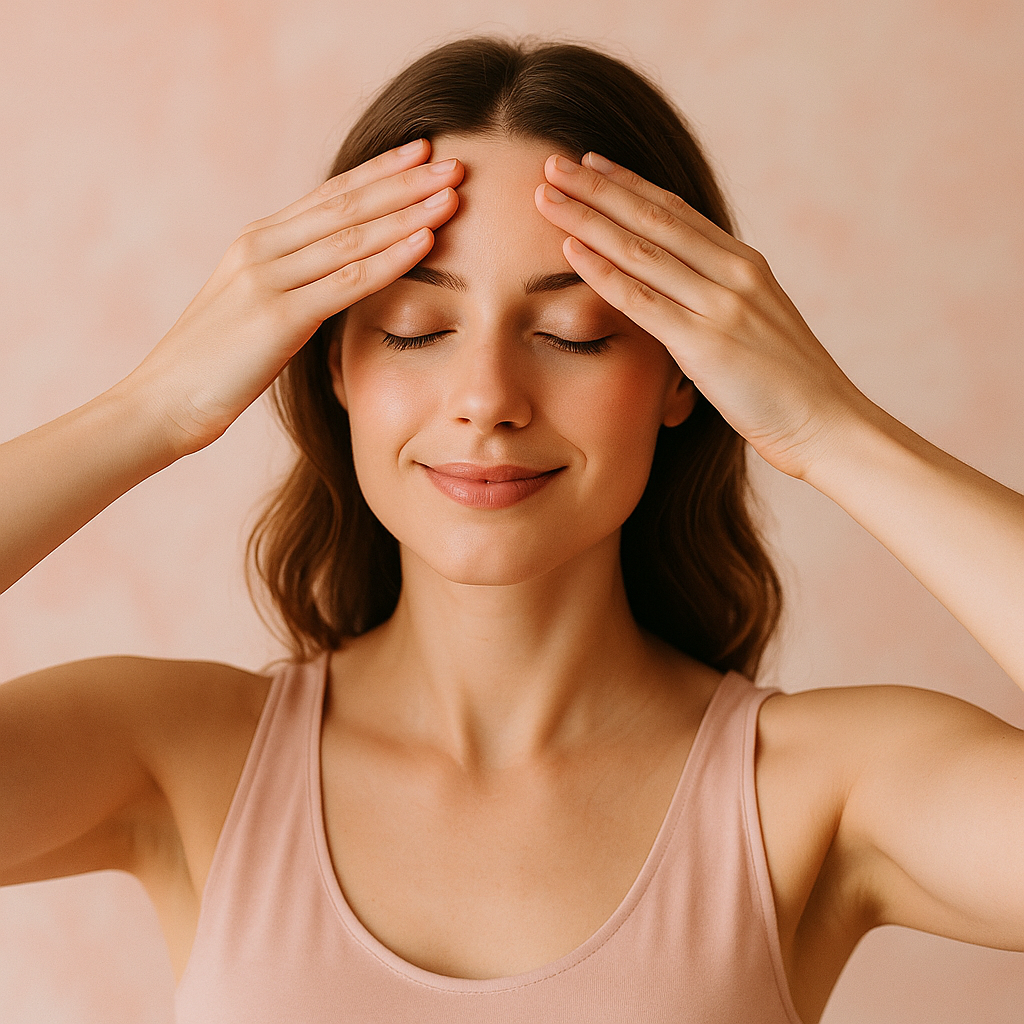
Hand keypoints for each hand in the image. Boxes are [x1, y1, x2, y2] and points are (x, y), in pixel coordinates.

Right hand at [123, 139, 462, 457]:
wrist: (163, 403)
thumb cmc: (212, 367)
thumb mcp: (251, 311)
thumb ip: (290, 286)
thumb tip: (334, 280)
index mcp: (257, 243)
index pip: (329, 196)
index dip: (379, 172)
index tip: (424, 153)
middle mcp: (261, 248)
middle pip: (347, 204)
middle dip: (405, 181)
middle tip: (457, 161)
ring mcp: (267, 278)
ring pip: (352, 235)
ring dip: (409, 211)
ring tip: (454, 194)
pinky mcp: (277, 315)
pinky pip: (347, 281)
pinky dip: (390, 259)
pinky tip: (426, 241)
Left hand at [534, 152, 865, 478]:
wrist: (828, 423)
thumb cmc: (789, 384)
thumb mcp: (757, 324)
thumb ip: (720, 300)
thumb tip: (684, 292)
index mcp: (744, 264)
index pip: (675, 211)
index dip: (629, 184)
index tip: (591, 164)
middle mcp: (732, 273)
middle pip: (652, 217)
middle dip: (597, 188)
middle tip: (551, 163)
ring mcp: (720, 305)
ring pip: (641, 250)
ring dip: (588, 219)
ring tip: (545, 196)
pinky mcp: (706, 344)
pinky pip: (643, 301)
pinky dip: (604, 273)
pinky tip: (570, 252)